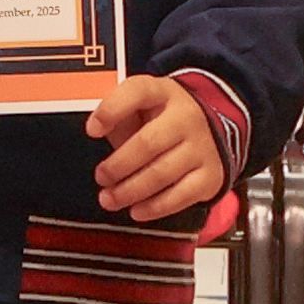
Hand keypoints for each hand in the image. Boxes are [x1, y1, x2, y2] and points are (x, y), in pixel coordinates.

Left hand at [84, 71, 231, 224]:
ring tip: (109, 199)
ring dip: (129, 191)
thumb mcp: (140, 107)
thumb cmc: (160, 121)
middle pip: (148, 143)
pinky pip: (181, 196)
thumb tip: (96, 129)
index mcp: (163, 92)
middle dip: (118, 166)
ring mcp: (202, 146)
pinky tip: (136, 211)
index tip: (92, 130)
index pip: (137, 92)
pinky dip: (154, 207)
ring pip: (162, 173)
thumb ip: (117, 116)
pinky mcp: (211, 175)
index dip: (112, 110)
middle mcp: (187, 116)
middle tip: (101, 177)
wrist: (208, 132)